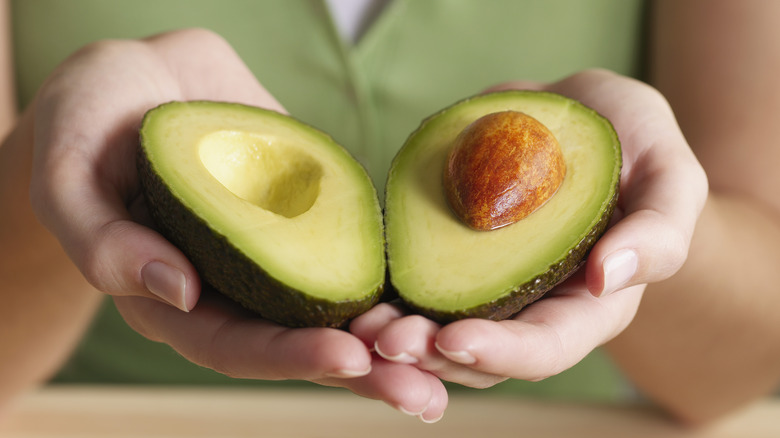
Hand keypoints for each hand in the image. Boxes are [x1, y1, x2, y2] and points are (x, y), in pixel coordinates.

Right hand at [28, 28, 445, 421]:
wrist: (139, 74)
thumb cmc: (88, 118)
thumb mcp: (68, 173)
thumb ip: (102, 241)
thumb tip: (175, 291)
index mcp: (172, 297)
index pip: (234, 344)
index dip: (290, 356)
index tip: (349, 357)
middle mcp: (232, 284)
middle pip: (299, 340)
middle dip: (362, 370)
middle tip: (423, 392)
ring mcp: (275, 250)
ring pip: (337, 304)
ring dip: (392, 334)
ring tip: (452, 355)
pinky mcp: (308, 214)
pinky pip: (352, 246)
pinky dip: (394, 271)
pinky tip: (441, 287)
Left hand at [350, 69, 706, 396]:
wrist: (579, 116)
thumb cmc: (635, 145)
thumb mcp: (669, 174)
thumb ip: (660, 230)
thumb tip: (613, 277)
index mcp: (589, 305)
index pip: (546, 347)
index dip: (501, 351)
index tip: (453, 339)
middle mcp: (532, 307)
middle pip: (480, 356)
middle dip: (430, 355)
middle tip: (383, 339)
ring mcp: (486, 285)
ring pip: (437, 334)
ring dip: (396, 337)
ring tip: (358, 325)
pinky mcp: (449, 256)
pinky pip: (413, 286)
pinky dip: (384, 295)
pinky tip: (353, 290)